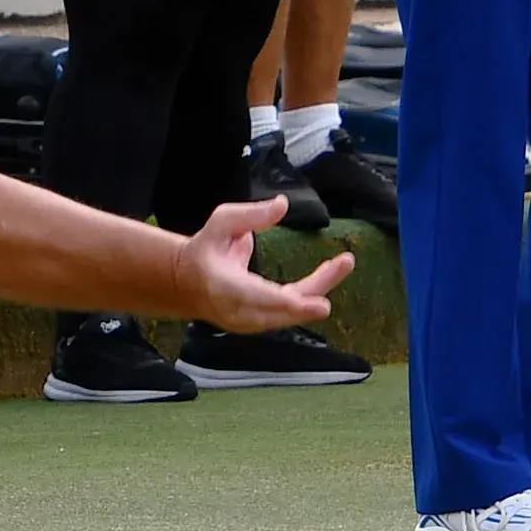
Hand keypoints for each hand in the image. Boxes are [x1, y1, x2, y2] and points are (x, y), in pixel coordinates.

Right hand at [169, 198, 353, 334]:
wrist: (186, 283)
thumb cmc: (205, 249)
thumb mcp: (220, 222)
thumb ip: (250, 215)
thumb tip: (282, 205)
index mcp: (224, 285)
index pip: (258, 298)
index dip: (289, 303)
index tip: (320, 303)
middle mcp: (237, 310)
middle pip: (283, 309)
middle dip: (316, 288)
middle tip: (344, 263)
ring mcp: (249, 322)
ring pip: (290, 314)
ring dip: (319, 289)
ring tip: (343, 262)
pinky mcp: (260, 325)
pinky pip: (289, 314)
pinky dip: (310, 296)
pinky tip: (331, 272)